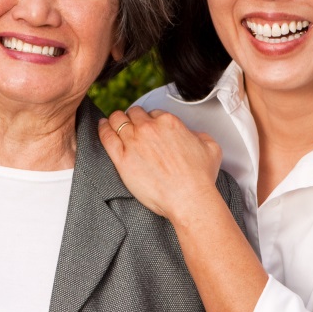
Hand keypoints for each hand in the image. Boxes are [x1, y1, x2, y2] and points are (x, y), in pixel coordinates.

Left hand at [98, 108, 223, 221]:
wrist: (189, 198)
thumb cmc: (199, 178)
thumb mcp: (210, 147)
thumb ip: (198, 135)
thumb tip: (191, 135)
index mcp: (169, 122)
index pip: (153, 113)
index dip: (150, 120)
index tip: (148, 127)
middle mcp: (149, 128)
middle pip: (134, 114)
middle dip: (133, 118)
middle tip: (131, 125)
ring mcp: (133, 141)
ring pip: (117, 120)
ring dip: (116, 120)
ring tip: (113, 123)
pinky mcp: (122, 158)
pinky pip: (106, 136)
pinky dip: (102, 129)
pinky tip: (102, 127)